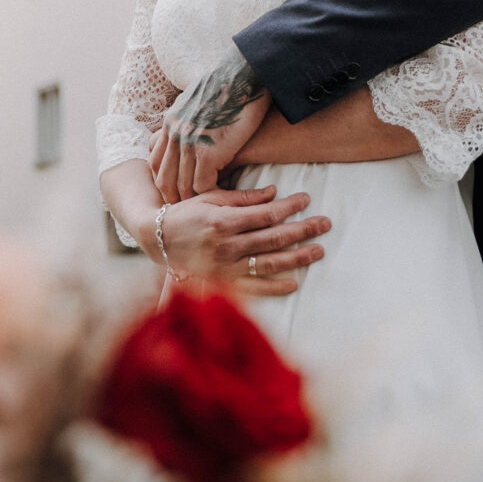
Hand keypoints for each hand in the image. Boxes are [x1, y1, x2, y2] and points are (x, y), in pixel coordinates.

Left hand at [151, 45, 271, 200]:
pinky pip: (203, 186)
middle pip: (164, 178)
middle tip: (185, 212)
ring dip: (192, 201)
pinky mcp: (208, 153)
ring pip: (182, 186)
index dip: (164, 179)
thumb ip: (193, 115)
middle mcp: (174, 134)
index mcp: (171, 121)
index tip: (174, 192)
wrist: (247, 72)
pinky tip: (220, 201)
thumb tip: (197, 122)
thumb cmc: (232, 85)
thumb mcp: (200, 97)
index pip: (156, 161)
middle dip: (172, 197)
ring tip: (203, 213)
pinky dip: (210, 196)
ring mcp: (189, 144)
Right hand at [154, 186, 329, 296]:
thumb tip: (274, 193)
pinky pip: (254, 287)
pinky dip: (275, 287)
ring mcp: (226, 266)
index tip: (306, 199)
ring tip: (319, 250)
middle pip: (274, 238)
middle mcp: (227, 245)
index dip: (290, 207)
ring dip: (297, 257)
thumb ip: (244, 198)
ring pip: (269, 263)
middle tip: (325, 224)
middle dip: (303, 230)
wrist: (157, 240)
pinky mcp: (223, 282)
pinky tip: (294, 283)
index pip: (266, 214)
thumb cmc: (185, 214)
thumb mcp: (211, 198)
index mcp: (224, 221)